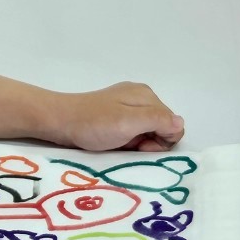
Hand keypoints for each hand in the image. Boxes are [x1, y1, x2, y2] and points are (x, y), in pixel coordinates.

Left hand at [53, 82, 183, 151]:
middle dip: (150, 141)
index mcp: (147, 96)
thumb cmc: (94, 124)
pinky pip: (134, 131)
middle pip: (162, 127)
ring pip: (148, 132)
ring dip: (138, 142)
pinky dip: (128, 139)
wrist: (60, 122)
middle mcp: (141, 98)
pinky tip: (115, 140)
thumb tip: (180, 123)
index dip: (161, 140)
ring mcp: (128, 106)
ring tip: (119, 142)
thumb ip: (156, 121)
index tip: (140, 144)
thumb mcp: (128, 123)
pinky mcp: (116, 115)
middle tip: (128, 144)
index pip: (173, 124)